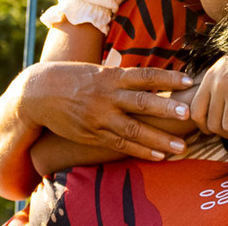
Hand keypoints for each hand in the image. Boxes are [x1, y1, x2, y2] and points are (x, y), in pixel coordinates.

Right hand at [23, 62, 194, 160]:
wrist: (37, 93)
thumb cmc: (70, 78)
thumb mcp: (95, 72)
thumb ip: (119, 78)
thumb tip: (147, 80)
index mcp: (109, 76)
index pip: (145, 76)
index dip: (168, 78)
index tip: (189, 80)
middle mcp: (107, 96)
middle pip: (142, 103)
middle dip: (166, 109)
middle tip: (188, 114)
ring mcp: (99, 117)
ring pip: (134, 130)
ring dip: (159, 140)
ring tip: (182, 147)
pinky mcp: (92, 135)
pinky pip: (121, 145)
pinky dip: (141, 151)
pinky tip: (159, 156)